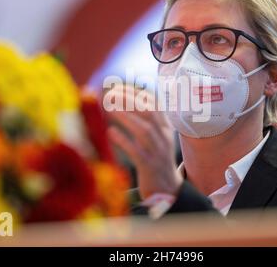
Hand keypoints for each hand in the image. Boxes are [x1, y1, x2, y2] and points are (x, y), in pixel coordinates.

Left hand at [106, 84, 182, 199]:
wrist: (167, 189)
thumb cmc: (156, 160)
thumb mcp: (157, 138)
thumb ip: (147, 121)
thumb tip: (130, 99)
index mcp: (166, 128)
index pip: (154, 105)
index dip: (137, 93)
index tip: (119, 87)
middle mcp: (163, 138)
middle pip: (149, 113)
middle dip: (130, 100)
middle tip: (111, 94)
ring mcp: (157, 152)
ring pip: (144, 131)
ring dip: (126, 117)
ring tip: (109, 107)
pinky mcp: (149, 167)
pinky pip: (136, 152)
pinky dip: (123, 140)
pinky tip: (111, 132)